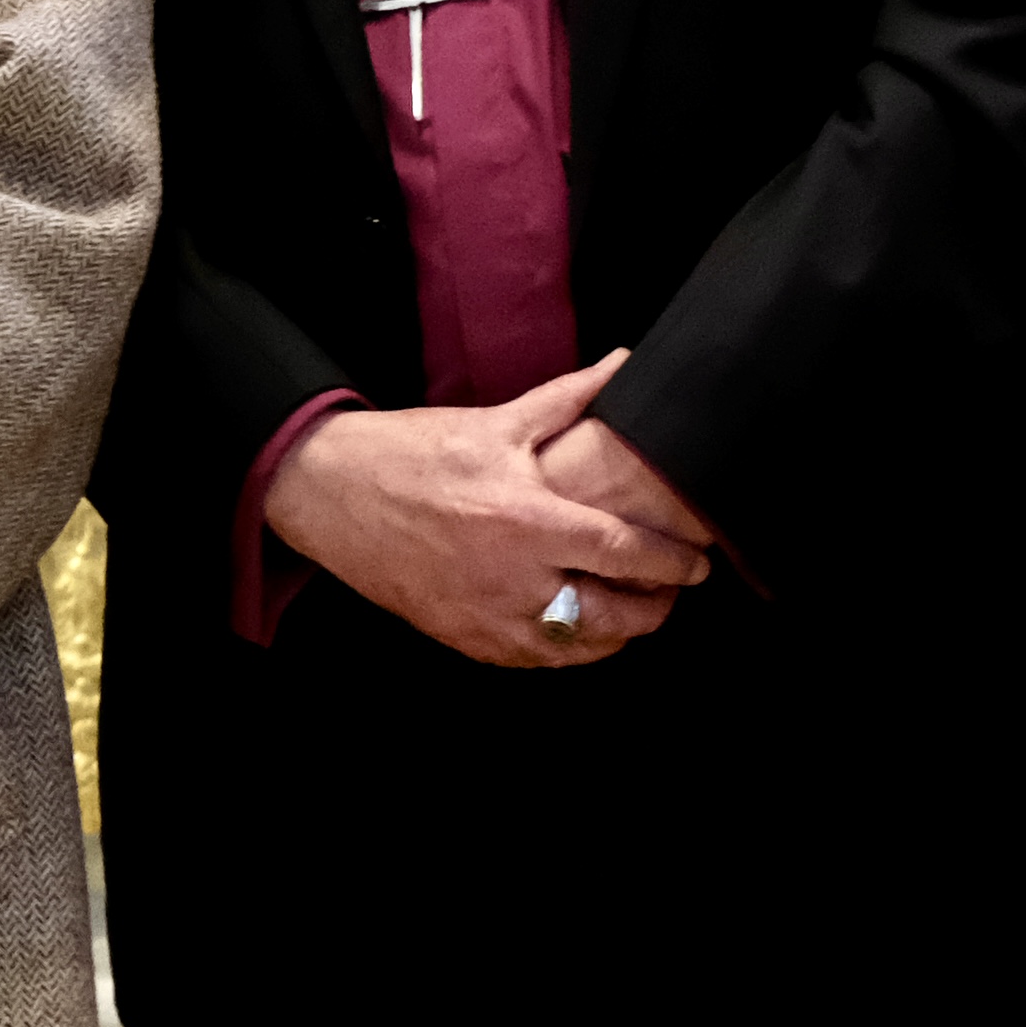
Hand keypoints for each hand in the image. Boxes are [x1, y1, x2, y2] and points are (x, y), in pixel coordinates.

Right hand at [260, 354, 707, 668]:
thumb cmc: (407, 454)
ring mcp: (486, 616)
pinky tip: (572, 626)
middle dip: (656, 607)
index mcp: (528, 521)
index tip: (697, 562)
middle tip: (670, 589)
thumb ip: (569, 401)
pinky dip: (564, 649)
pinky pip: (532, 659)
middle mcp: (513, 578)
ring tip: (629, 611)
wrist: (328, 492)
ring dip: (615, 634)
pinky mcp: (461, 635)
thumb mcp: (494, 423)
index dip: (675, 563)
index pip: (628, 554)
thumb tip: (622, 366)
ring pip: (578, 648)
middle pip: (615, 616)